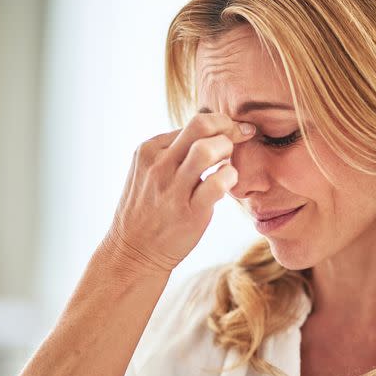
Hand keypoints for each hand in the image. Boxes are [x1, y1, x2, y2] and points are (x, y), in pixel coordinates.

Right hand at [104, 113, 255, 273]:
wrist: (134, 252)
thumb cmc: (149, 210)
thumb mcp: (150, 172)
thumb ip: (174, 153)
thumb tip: (211, 133)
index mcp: (150, 150)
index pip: (192, 123)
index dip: (220, 124)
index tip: (234, 132)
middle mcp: (159, 165)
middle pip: (201, 124)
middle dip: (228, 127)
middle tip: (241, 138)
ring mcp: (173, 188)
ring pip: (207, 149)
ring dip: (228, 151)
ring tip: (228, 163)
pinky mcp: (190, 211)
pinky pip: (217, 183)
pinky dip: (230, 176)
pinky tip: (228, 182)